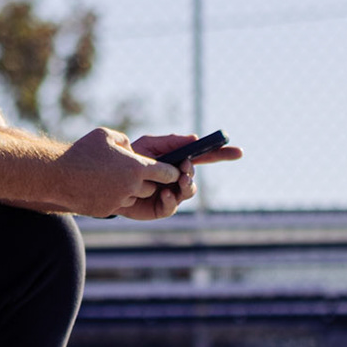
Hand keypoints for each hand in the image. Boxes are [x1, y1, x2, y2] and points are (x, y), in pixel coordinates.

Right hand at [56, 127, 180, 217]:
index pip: (166, 173)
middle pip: (151, 188)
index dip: (170, 172)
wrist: (57, 175)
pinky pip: (117, 204)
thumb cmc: (82, 151)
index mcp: (136, 167)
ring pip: (134, 197)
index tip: (172, 172)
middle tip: (131, 172)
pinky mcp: (107, 210)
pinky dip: (112, 197)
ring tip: (111, 179)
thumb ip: (124, 142)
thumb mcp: (105, 135)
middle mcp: (131, 186)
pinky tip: (98, 187)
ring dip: (129, 190)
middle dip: (145, 181)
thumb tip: (131, 150)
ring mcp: (119, 200)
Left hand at [116, 132, 243, 219]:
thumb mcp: (149, 145)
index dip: (222, 154)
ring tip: (178, 181)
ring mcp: (170, 193)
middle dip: (192, 171)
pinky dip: (172, 200)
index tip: (238, 152)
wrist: (108, 182)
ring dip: (186, 185)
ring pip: (189, 192)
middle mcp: (176, 178)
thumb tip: (193, 138)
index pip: (204, 156)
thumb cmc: (129, 160)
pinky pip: (173, 206)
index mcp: (176, 161)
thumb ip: (171, 142)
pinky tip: (165, 194)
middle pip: (195, 176)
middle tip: (184, 168)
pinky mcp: (161, 208)